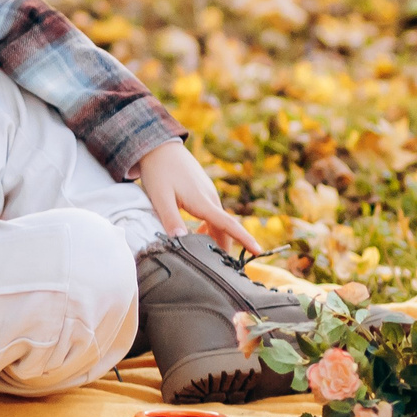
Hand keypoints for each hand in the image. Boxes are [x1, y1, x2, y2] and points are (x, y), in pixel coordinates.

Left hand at [135, 141, 260, 255]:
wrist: (158, 145)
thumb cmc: (158, 171)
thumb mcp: (160, 197)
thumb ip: (170, 220)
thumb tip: (181, 243)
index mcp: (203, 202)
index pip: (229, 224)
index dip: (244, 239)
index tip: (258, 252)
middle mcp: (211, 198)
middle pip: (224, 228)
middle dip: (225, 247)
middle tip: (222, 270)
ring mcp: (208, 194)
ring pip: (218, 222)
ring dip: (215, 238)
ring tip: (206, 255)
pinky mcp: (203, 191)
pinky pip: (212, 214)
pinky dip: (209, 228)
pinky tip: (197, 234)